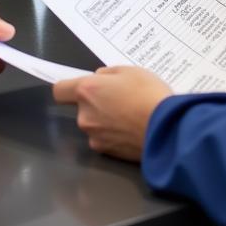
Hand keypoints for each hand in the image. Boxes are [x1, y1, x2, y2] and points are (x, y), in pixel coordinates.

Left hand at [53, 67, 172, 161]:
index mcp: (87, 91)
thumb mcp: (130, 71)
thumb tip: (99, 79)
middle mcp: (84, 116)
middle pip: (82, 108)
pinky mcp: (106, 153)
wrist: (167, 130)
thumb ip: (108, 74)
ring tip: (130, 117)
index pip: (59, 91)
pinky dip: (114, 136)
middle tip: (121, 100)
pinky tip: (132, 131)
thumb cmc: (148, 94)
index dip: (67, 88)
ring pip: (94, 124)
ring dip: (105, 120)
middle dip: (97, 104)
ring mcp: (94, 137)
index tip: (81, 87)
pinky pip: (105, 139)